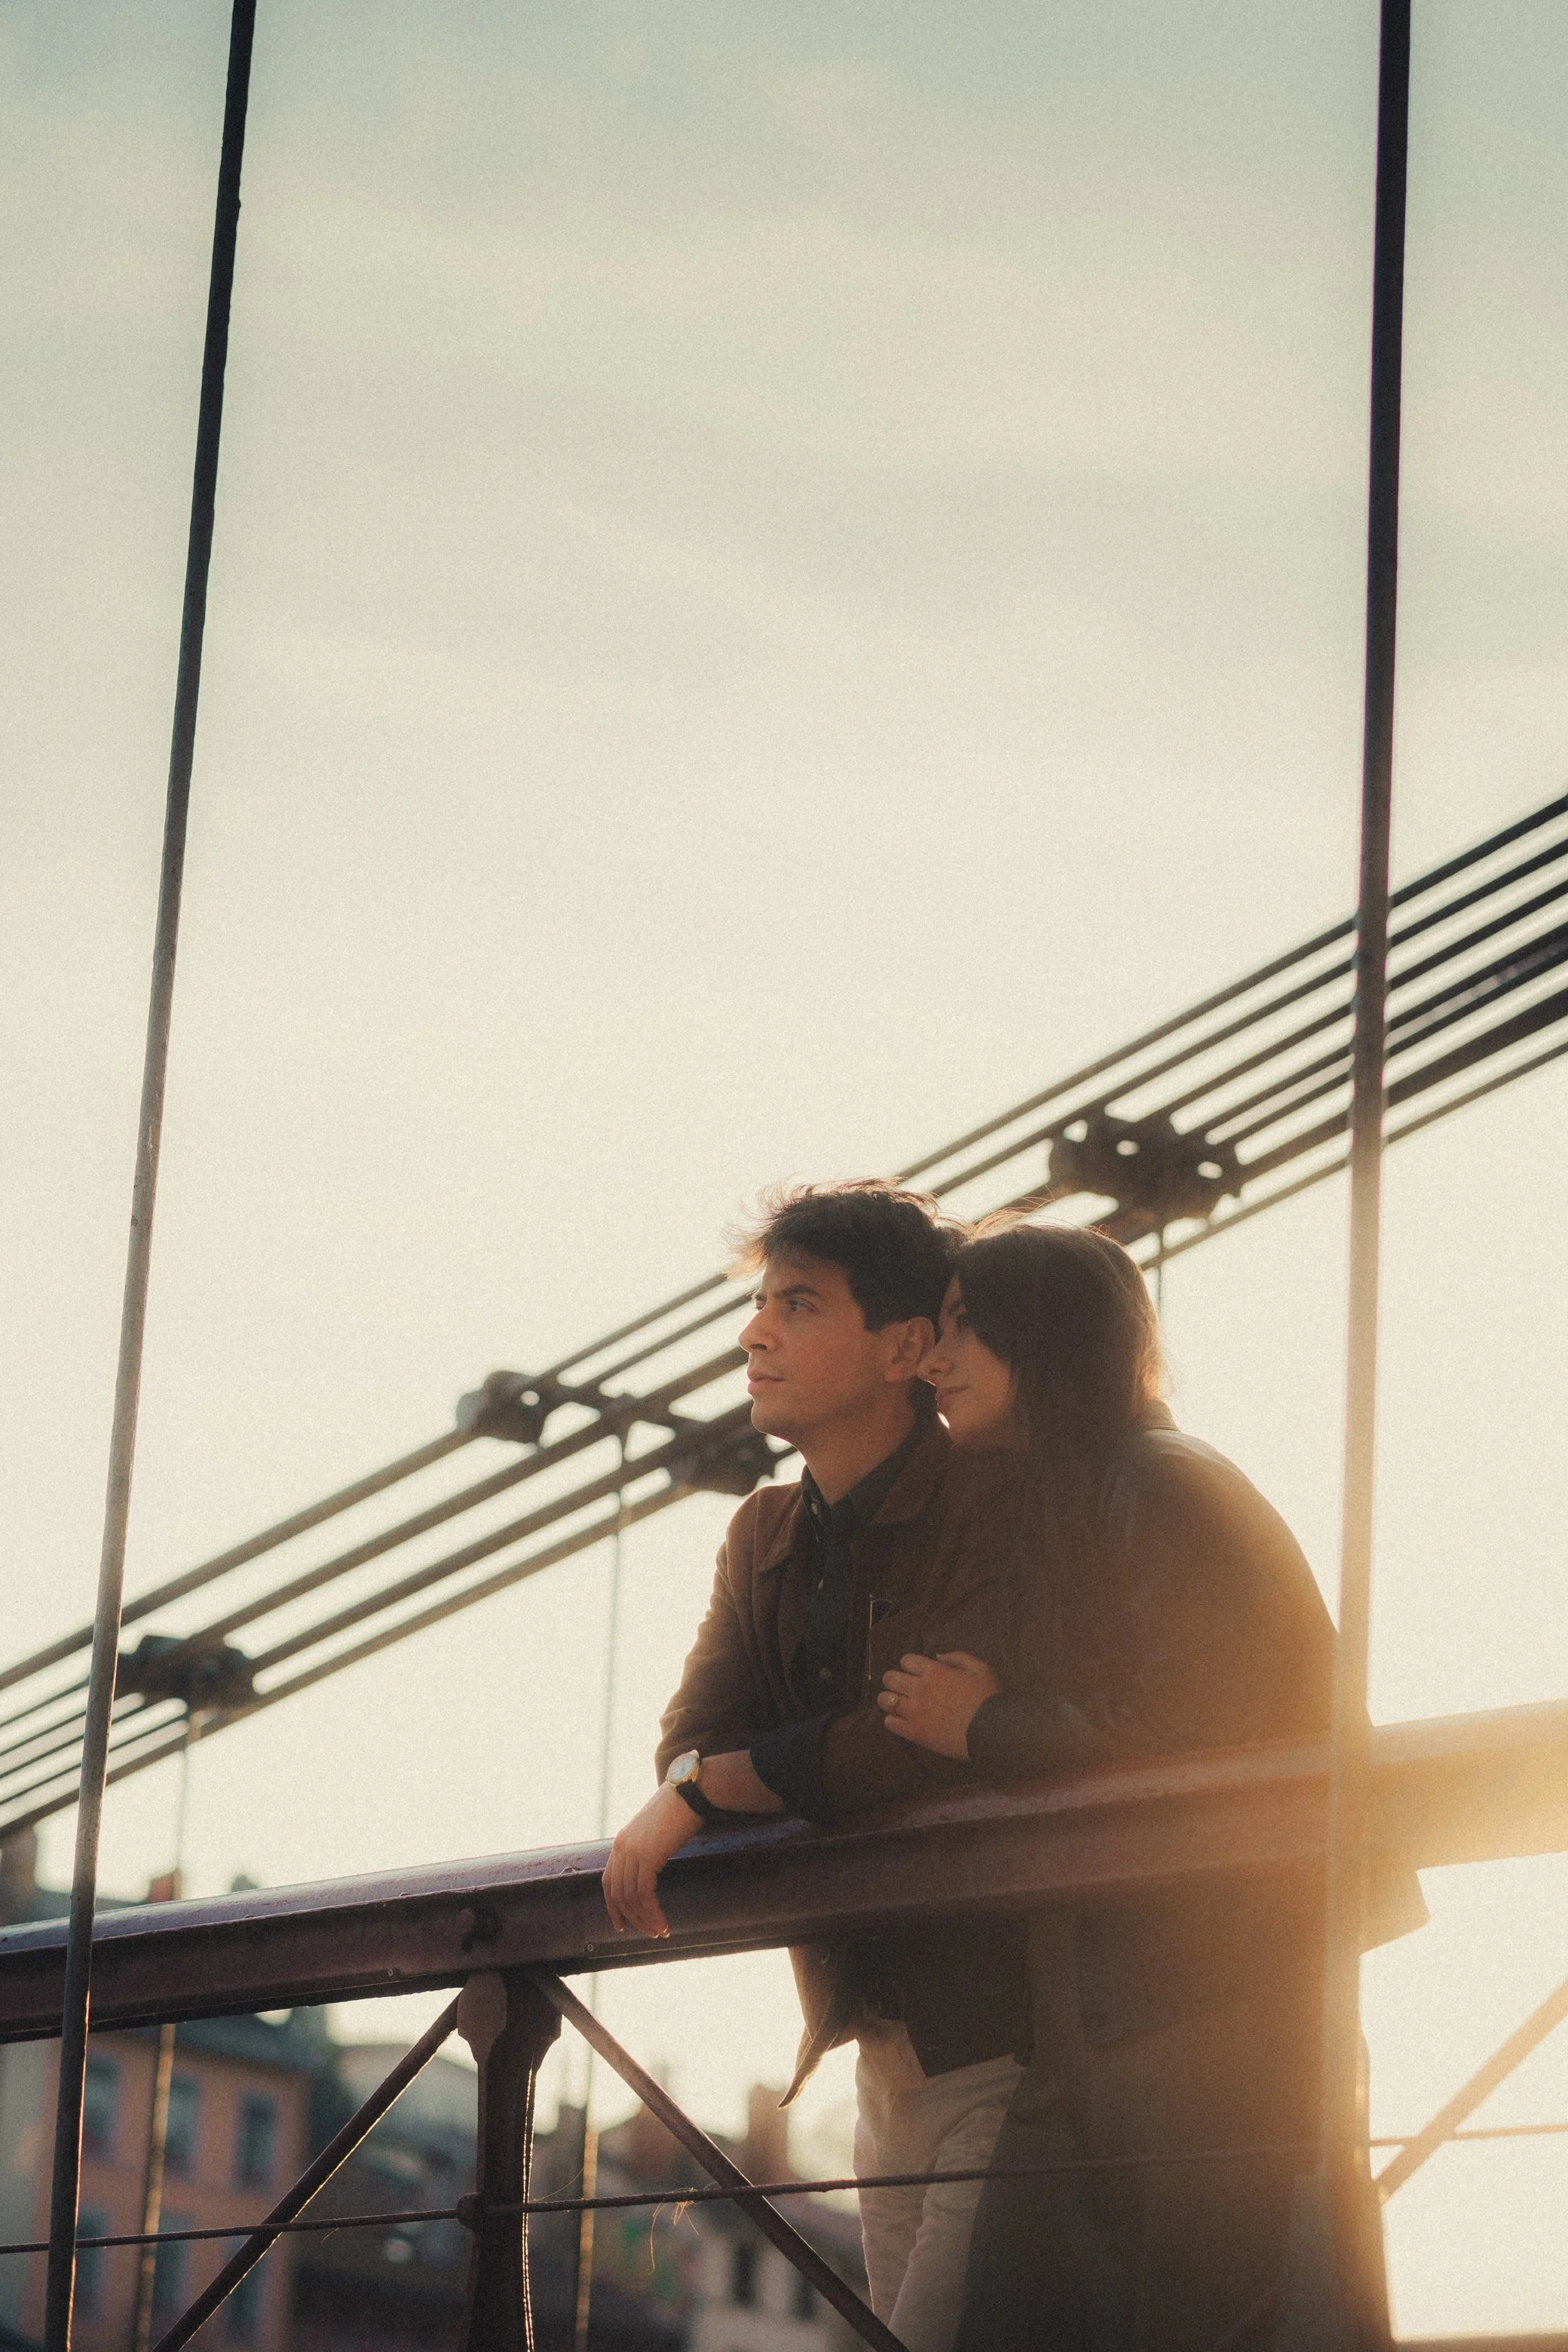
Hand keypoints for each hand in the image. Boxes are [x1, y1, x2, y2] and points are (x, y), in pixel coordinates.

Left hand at [602, 1784, 700, 1937]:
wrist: (690, 1792)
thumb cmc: (679, 1810)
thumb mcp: (655, 1831)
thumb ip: (646, 1849)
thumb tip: (650, 1869)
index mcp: (621, 1842)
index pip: (608, 1881)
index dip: (613, 1906)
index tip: (621, 1924)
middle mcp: (622, 1847)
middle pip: (618, 1894)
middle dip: (633, 1918)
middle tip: (649, 1932)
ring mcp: (633, 1851)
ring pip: (631, 1898)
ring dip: (645, 1919)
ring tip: (660, 1931)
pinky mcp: (648, 1856)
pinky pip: (644, 1894)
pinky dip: (653, 1913)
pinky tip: (664, 1922)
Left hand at [878, 1651, 999, 1759]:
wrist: (991, 1731)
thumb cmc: (988, 1699)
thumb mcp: (980, 1669)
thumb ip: (958, 1658)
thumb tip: (937, 1656)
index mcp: (934, 1671)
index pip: (906, 1660)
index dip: (908, 1665)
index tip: (914, 1672)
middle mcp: (919, 1688)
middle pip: (890, 1678)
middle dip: (893, 1681)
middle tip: (901, 1689)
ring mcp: (914, 1711)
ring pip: (885, 1700)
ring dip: (888, 1700)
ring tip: (896, 1705)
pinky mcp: (914, 1732)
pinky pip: (890, 1723)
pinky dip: (892, 1720)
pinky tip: (900, 1722)